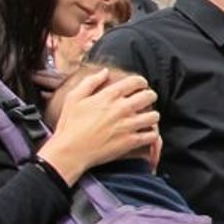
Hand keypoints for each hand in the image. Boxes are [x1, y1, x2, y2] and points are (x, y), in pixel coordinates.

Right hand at [40, 70, 158, 183]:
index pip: (136, 82)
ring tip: (147, 118)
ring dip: (152, 116)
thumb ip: (90, 82)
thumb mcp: (73, 98)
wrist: (69, 151)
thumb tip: (104, 71)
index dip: (141, 82)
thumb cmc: (69, 125)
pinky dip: (152, 134)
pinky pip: (152, 135)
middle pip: (149, 96)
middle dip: (150, 96)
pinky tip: (146, 133)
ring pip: (154, 116)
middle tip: (146, 100)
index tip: (141, 86)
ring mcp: (128, 125)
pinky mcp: (131, 141)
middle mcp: (121, 108)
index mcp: (109, 96)